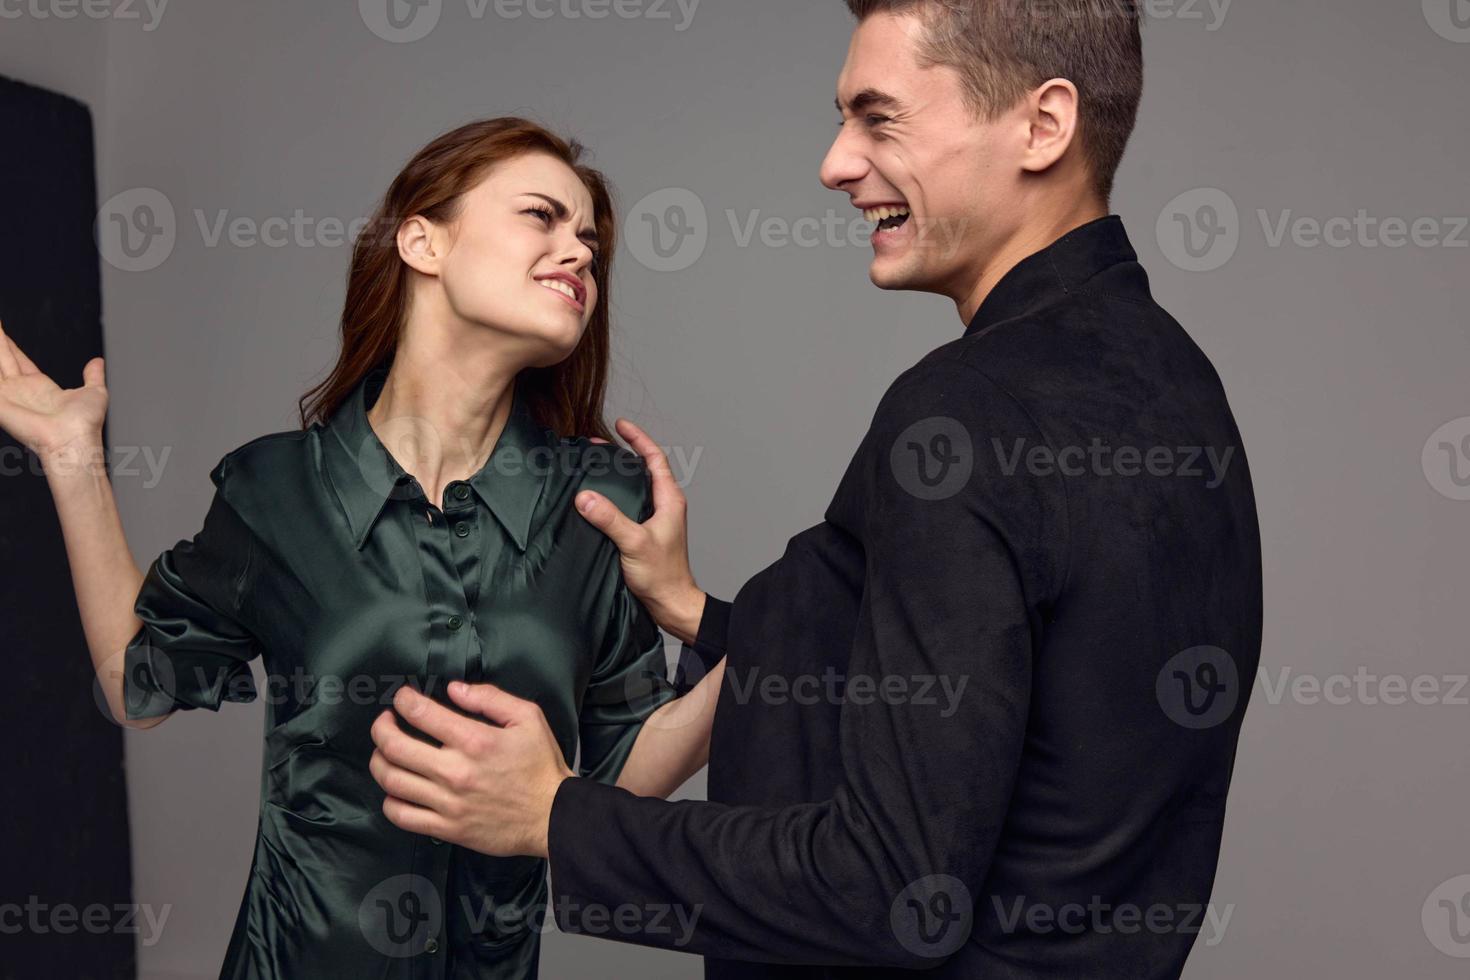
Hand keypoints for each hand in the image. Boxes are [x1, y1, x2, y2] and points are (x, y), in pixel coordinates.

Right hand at [0, 319, 108, 473]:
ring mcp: (7, 395)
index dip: (8, 345)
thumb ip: (93, 376)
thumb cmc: (85, 425)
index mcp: (39, 387)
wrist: (74, 440)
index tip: (1, 330)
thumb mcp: (94, 392)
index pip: (17, 360)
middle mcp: (20, 390)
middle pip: (1, 357)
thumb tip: (97, 362)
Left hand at [369, 682, 574, 858]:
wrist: (552, 816)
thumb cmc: (541, 766)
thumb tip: (455, 689)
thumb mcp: (528, 718)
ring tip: (384, 752)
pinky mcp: (447, 828)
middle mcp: (456, 771)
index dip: (403, 701)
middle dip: (381, 728)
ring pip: (392, 780)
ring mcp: (448, 802)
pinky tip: (396, 789)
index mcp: (475, 740)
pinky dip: (389, 800)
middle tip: (384, 722)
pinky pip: (402, 816)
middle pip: (395, 747)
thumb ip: (490, 698)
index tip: (402, 699)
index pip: (421, 714)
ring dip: (379, 761)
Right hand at [582, 419, 704, 643]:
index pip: (654, 459)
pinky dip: (616, 494)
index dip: (638, 439)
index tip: (621, 425)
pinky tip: (599, 499)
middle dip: (623, 452)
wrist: (671, 604)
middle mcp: (665, 506)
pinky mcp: (646, 532)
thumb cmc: (662, 576)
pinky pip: (630, 504)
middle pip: (644, 469)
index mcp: (669, 500)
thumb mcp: (634, 543)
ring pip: (637, 486)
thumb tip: (585, 497)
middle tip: (597, 444)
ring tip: (596, 464)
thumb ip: (610, 519)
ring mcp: (656, 519)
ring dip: (618, 474)